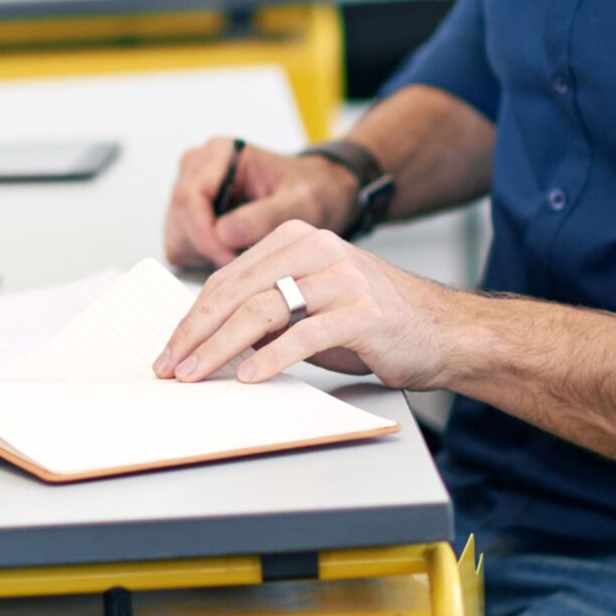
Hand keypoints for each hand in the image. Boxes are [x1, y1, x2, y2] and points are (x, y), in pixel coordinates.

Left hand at [153, 219, 455, 387]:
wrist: (444, 331)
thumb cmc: (374, 321)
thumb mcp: (311, 306)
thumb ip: (266, 311)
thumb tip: (207, 339)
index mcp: (298, 239)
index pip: (229, 277)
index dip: (194, 315)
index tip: (171, 347)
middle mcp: (318, 249)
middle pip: (239, 291)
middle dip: (197, 333)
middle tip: (171, 365)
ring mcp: (342, 277)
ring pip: (263, 310)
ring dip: (221, 348)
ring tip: (196, 374)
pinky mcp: (363, 310)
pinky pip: (304, 335)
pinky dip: (270, 359)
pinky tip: (249, 376)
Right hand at [163, 138, 360, 267]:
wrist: (318, 193)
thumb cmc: (312, 191)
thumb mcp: (301, 203)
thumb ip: (265, 216)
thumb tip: (223, 234)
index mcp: (219, 153)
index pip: (188, 197)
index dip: (204, 235)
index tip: (229, 260)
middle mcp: (197, 167)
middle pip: (179, 221)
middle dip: (208, 248)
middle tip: (246, 260)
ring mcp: (190, 191)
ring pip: (178, 238)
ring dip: (207, 255)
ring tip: (246, 253)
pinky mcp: (190, 215)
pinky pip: (183, 247)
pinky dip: (206, 258)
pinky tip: (236, 253)